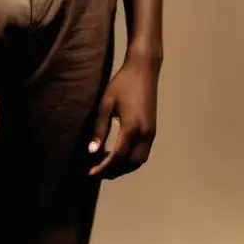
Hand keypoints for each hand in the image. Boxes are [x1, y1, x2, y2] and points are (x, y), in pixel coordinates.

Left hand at [87, 55, 158, 179]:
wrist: (144, 70)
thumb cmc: (122, 83)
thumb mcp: (106, 104)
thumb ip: (100, 128)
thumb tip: (92, 152)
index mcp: (131, 128)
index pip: (117, 157)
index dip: (104, 168)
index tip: (91, 173)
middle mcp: (145, 134)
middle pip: (130, 163)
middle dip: (113, 171)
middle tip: (96, 172)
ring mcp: (151, 133)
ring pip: (139, 161)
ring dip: (124, 167)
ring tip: (106, 166)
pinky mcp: (153, 130)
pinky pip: (144, 153)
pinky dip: (132, 160)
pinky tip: (119, 155)